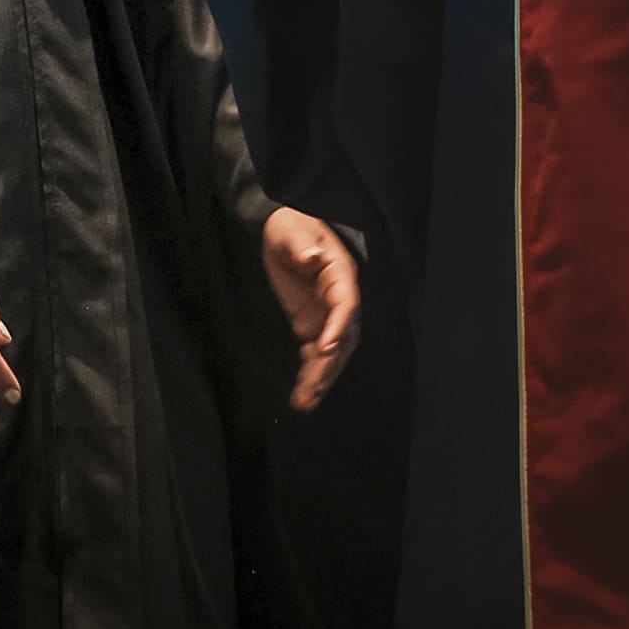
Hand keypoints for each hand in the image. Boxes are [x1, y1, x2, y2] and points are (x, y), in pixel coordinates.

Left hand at [262, 207, 362, 412]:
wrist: (281, 232)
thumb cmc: (290, 226)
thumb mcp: (292, 231)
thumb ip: (301, 244)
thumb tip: (312, 256)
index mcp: (341, 274)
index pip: (347, 304)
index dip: (339, 326)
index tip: (324, 347)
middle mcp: (340, 298)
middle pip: (342, 337)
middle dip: (328, 366)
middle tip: (310, 390)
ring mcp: (327, 313)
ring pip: (332, 352)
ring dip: (320, 377)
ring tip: (303, 401)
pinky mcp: (313, 322)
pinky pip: (317, 352)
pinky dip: (311, 371)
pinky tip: (302, 391)